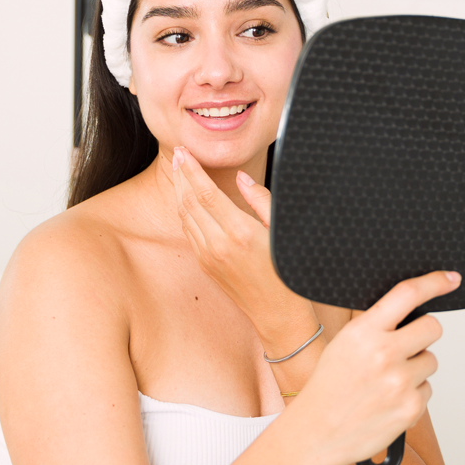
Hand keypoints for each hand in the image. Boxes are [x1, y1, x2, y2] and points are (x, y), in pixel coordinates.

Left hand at [171, 146, 301, 329]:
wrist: (277, 313)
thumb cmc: (287, 271)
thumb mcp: (282, 231)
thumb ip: (261, 200)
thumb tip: (241, 178)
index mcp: (240, 232)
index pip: (206, 192)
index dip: (191, 169)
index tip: (183, 151)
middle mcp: (219, 244)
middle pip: (189, 201)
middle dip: (180, 175)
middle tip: (177, 154)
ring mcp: (208, 256)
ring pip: (185, 217)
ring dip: (179, 192)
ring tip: (180, 172)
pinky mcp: (205, 265)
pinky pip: (189, 232)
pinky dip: (185, 211)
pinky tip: (188, 200)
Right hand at [284, 270, 460, 464]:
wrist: (315, 433)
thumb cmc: (328, 389)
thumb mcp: (344, 344)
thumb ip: (377, 326)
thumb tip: (411, 315)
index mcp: (364, 332)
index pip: (408, 294)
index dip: (435, 282)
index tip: (451, 279)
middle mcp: (384, 354)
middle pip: (432, 327)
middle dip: (423, 335)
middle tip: (404, 348)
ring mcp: (400, 382)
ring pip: (431, 360)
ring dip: (416, 368)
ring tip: (385, 382)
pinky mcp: (411, 408)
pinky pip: (427, 390)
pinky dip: (412, 394)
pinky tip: (388, 401)